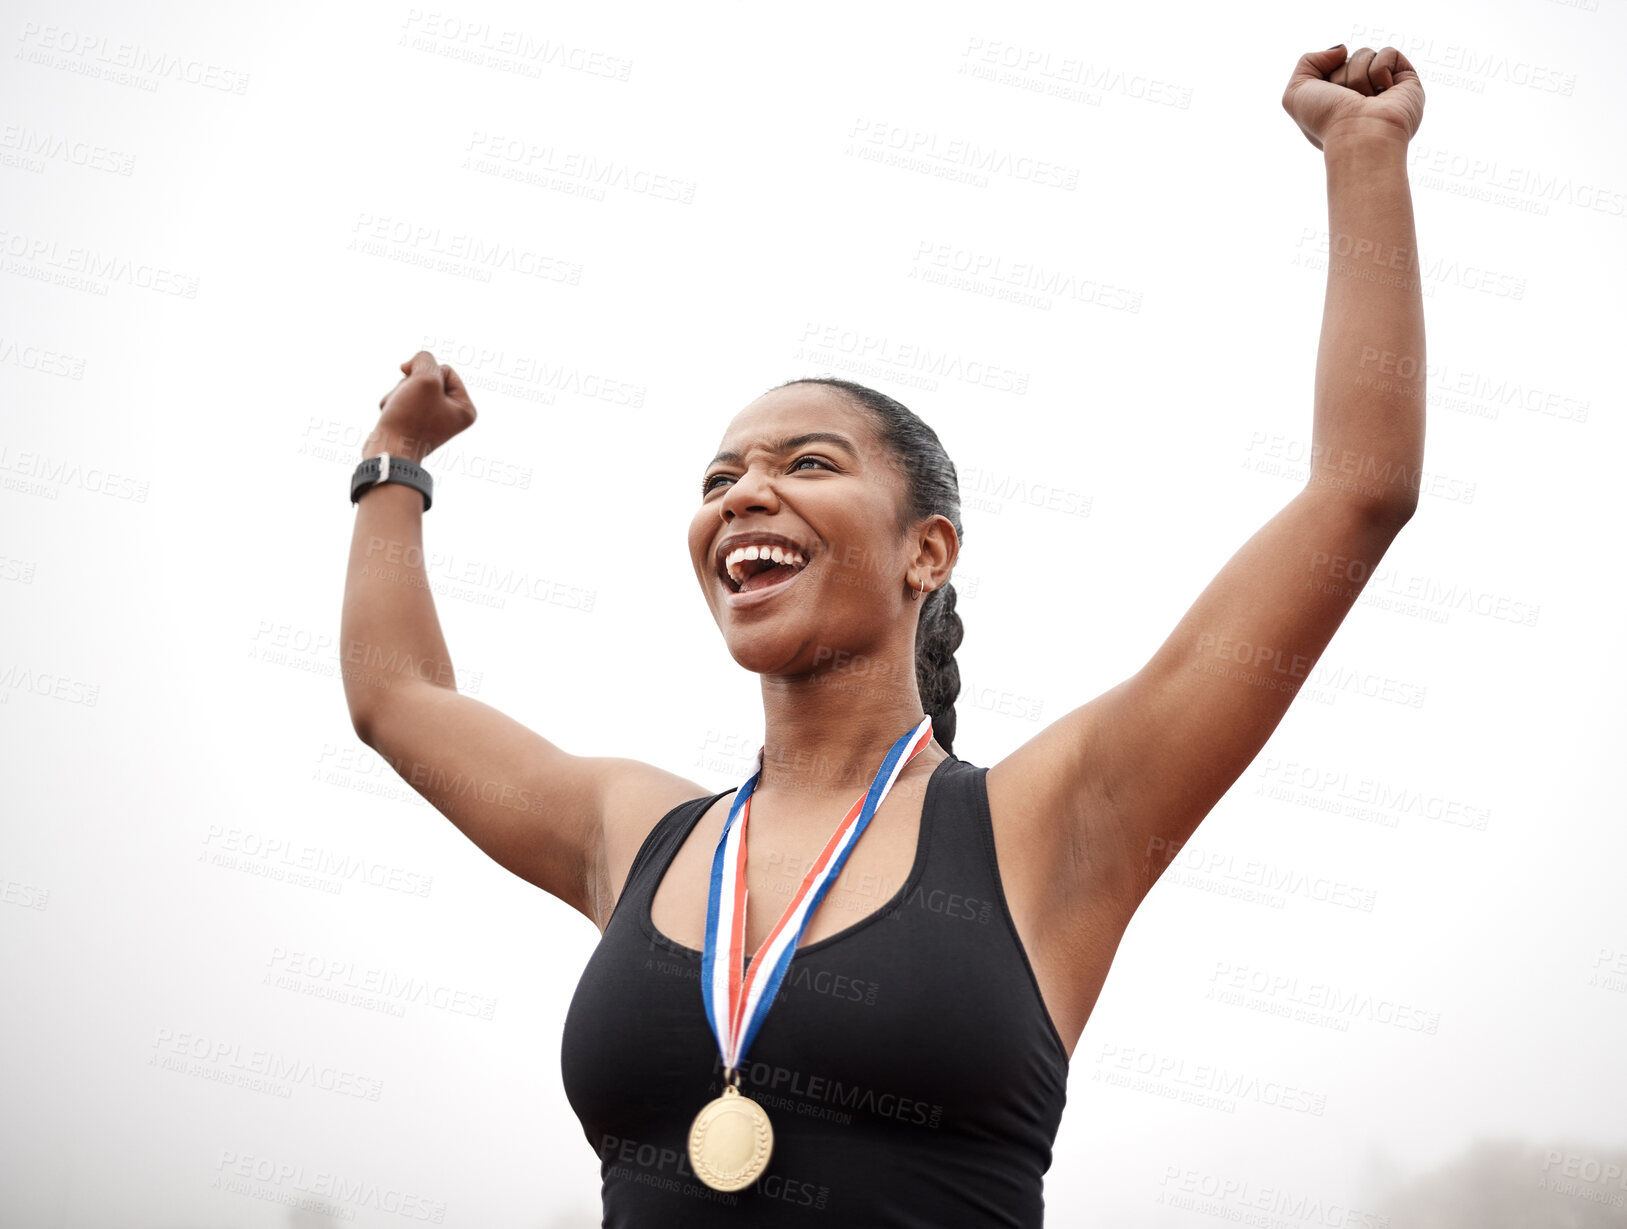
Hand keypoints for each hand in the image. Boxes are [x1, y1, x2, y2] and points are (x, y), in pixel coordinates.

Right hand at [365, 350, 477, 461]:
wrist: (388, 452)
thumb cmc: (409, 418)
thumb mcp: (425, 378)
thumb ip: (425, 359)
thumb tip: (411, 367)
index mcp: (465, 408)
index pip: (445, 370)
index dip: (426, 375)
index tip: (418, 392)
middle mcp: (451, 415)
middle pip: (428, 378)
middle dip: (411, 384)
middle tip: (407, 403)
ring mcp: (431, 420)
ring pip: (411, 386)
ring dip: (398, 393)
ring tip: (397, 411)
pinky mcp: (412, 423)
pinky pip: (400, 399)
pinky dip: (392, 403)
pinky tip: (390, 416)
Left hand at [1282, 44, 1424, 150]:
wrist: (1359, 134)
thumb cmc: (1326, 120)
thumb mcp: (1296, 93)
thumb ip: (1307, 62)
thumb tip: (1342, 50)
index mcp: (1336, 101)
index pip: (1329, 68)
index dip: (1324, 79)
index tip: (1326, 101)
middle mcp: (1360, 95)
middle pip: (1346, 60)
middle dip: (1342, 77)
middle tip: (1347, 101)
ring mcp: (1383, 88)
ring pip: (1365, 54)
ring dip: (1358, 76)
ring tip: (1364, 100)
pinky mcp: (1405, 81)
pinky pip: (1388, 53)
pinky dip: (1380, 70)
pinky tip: (1382, 93)